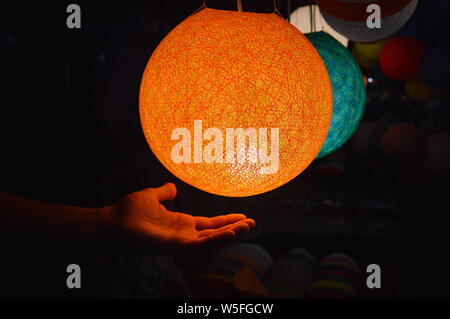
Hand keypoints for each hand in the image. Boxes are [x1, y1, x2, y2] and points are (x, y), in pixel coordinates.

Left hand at [103, 183, 255, 251]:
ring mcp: (180, 242)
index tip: (242, 215)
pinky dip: (217, 240)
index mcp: (181, 223)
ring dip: (231, 235)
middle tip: (253, 223)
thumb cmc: (128, 211)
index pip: (209, 224)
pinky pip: (200, 245)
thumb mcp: (151, 196)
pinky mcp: (175, 246)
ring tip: (248, 227)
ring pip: (212, 241)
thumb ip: (163, 192)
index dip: (226, 220)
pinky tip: (231, 233)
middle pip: (215, 234)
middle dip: (234, 229)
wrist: (112, 221)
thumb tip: (172, 187)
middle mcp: (184, 234)